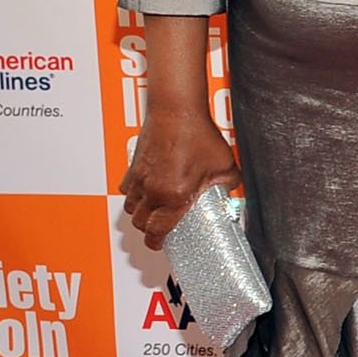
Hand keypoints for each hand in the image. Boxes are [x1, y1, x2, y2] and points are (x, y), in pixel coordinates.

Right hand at [121, 106, 239, 247]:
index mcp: (174, 196)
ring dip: (140, 213)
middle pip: (140, 223)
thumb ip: (228, 185)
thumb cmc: (199, 135)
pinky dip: (133, 195)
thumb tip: (231, 193)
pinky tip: (146, 191)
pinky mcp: (132, 167)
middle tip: (160, 228)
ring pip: (130, 208)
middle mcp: (152, 190)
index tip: (159, 245)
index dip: (156, 242)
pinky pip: (126, 190)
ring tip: (153, 211)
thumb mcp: (225, 166)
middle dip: (149, 229)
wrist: (177, 111)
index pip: (157, 230)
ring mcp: (139, 179)